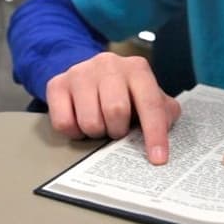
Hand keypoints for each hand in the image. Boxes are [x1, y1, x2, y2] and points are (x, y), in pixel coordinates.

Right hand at [46, 52, 181, 164]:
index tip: (158, 159)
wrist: (90, 74)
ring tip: (100, 124)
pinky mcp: (57, 84)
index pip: (149, 103)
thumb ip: (163, 112)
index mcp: (137, 68)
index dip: (154, 133)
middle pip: (115, 111)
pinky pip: (64, 123)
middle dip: (117, 130)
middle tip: (116, 130)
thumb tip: (166, 131)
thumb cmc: (124, 92)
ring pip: (89, 120)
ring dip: (97, 132)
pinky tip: (81, 121)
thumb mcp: (148, 97)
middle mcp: (108, 64)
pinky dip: (75, 132)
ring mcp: (80, 72)